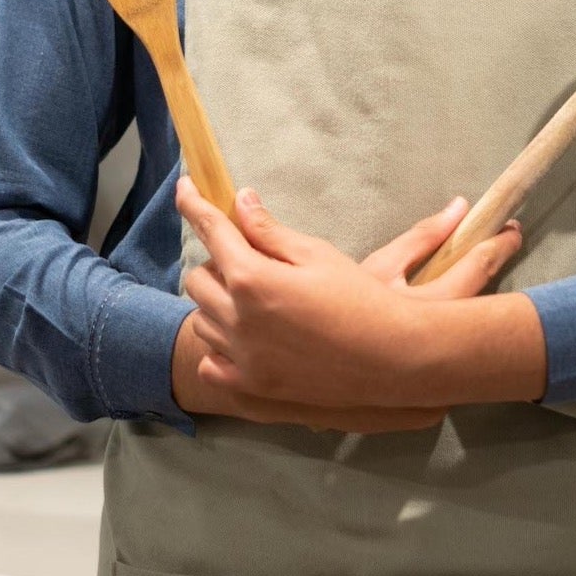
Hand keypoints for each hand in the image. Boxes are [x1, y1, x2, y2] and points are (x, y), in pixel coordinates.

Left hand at [172, 179, 522, 426]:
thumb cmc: (360, 299)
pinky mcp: (251, 387)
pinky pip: (211, 363)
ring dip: (217, 304)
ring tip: (254, 300)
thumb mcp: (316, 255)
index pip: (211, 231)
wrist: (392, 358)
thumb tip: (240, 201)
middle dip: (214, 263)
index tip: (184, 188)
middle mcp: (238, 319)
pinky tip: (248, 339)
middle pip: (197, 280)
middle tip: (246, 260)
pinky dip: (220, 348)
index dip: (193, 204)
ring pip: (202, 322)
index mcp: (253, 279)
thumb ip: (270, 231)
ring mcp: (242, 358)